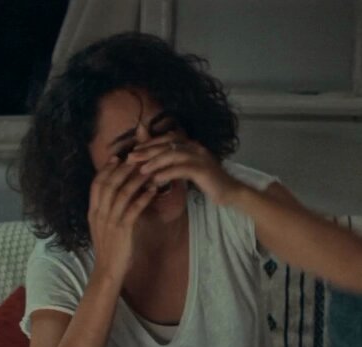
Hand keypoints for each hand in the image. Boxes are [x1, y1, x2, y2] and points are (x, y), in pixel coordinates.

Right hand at [88, 156, 156, 279]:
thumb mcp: (104, 226)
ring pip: (121, 194)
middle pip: (108, 184)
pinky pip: (133, 209)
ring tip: (147, 171)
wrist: (108, 270)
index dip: (106, 169)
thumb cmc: (110, 248)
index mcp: (93, 212)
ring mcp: (110, 221)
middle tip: (135, 158)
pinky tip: (152, 190)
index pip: (96, 184)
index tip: (116, 157)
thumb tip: (118, 194)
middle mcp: (99, 214)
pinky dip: (143, 198)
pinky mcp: (122, 230)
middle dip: (122, 169)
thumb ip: (108, 210)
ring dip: (135, 180)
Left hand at [130, 135, 245, 205]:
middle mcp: (195, 147)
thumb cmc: (209, 183)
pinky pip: (180, 169)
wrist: (231, 192)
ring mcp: (200, 157)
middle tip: (130, 158)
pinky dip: (166, 174)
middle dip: (147, 151)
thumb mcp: (189, 170)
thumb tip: (154, 163)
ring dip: (154, 162)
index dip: (149, 143)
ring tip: (141, 170)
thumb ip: (174, 164)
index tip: (133, 151)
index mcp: (192, 145)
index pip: (166, 139)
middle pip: (166, 145)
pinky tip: (156, 180)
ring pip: (171, 155)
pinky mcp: (202, 170)